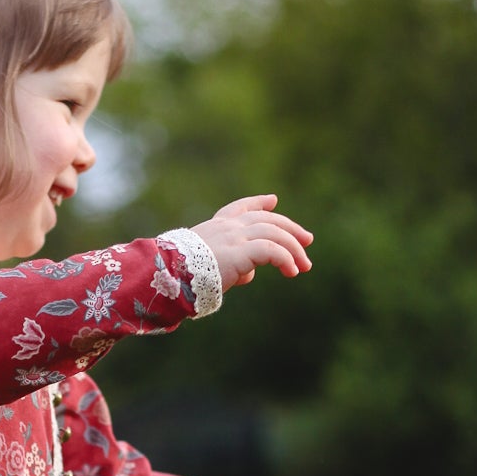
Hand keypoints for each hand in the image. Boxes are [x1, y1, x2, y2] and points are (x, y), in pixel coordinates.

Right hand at [193, 194, 312, 291]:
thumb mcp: (207, 264)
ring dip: (294, 249)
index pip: (241, 208)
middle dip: (290, 229)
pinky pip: (272, 250)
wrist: (169, 274)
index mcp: (216, 226)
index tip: (273, 201)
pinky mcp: (241, 251)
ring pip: (275, 233)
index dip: (259, 203)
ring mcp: (235, 236)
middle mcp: (228, 227)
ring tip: (303, 266)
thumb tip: (250, 273)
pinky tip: (291, 271)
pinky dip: (285, 259)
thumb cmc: (182, 273)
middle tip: (307, 241)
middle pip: (267, 220)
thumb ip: (231, 263)